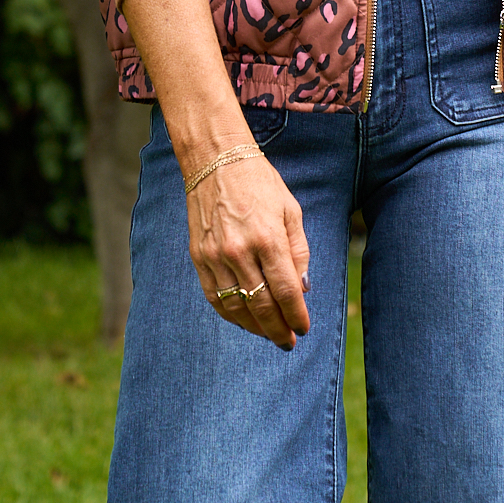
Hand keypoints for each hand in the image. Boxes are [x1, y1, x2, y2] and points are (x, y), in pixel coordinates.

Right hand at [186, 153, 310, 350]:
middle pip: (262, 305)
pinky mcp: (199, 257)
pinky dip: (231, 314)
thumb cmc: (259, 183)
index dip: (297, 315)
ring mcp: (216, 256)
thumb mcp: (290, 209)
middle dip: (278, 329)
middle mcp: (240, 251)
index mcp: (268, 238)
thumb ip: (299, 250)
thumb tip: (303, 287)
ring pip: (237, 307)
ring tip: (269, 334)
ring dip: (255, 327)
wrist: (215, 161)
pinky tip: (244, 320)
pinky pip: (215, 297)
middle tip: (288, 342)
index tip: (304, 328)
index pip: (286, 291)